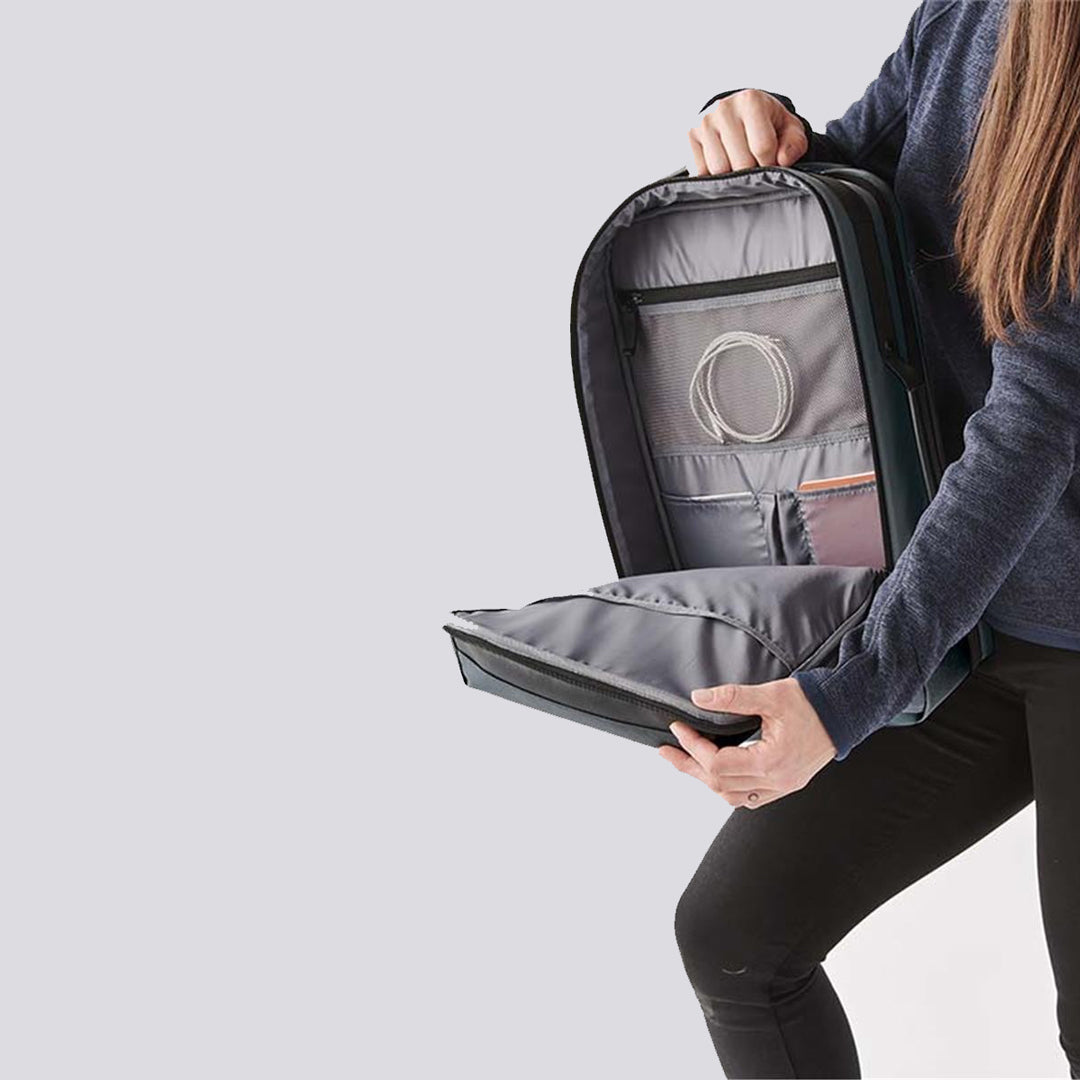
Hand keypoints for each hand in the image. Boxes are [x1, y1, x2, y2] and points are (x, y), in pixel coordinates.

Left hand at [658, 678, 836, 807]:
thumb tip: (699, 699)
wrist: (846, 712)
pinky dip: (728, 787)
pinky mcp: (787, 784)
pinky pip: (749, 798)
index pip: (718, 763)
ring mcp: (782, 786)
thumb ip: (732, 698)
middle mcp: (776, 781)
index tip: (678, 727)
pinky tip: (717, 773)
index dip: (692, 745)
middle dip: (689, 766)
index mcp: (771, 761)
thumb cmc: (813, 703)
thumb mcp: (771, 695)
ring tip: (687, 761)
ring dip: (707, 780)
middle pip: (718, 785)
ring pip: (732, 796)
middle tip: (666, 752)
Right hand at [688, 89, 808, 175]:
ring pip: (719, 170)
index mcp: (750, 101)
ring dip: (732, 176)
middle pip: (740, 162)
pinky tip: (723, 164)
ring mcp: (703, 123)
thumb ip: (794, 144)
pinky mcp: (689, 137)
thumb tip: (782, 161)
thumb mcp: (788, 128)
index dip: (771, 164)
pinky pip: (702, 172)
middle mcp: (723, 108)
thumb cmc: (765, 123)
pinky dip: (714, 176)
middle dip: (751, 172)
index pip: (763, 147)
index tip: (771, 162)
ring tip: (738, 165)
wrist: (736, 111)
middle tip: (755, 166)